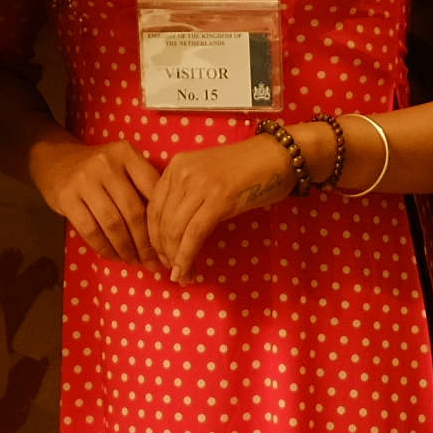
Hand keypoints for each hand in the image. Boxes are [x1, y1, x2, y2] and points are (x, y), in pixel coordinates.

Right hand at [32, 138, 161, 266]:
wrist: (56, 161)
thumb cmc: (99, 170)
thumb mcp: (123, 167)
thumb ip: (142, 187)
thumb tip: (165, 230)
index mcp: (127, 154)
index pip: (152, 192)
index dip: (162, 222)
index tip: (167, 244)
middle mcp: (107, 164)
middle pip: (133, 211)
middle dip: (146, 244)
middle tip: (152, 262)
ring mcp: (84, 180)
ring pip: (113, 224)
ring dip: (126, 249)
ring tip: (134, 261)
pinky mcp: (66, 197)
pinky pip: (90, 231)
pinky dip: (105, 248)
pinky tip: (114, 256)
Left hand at [144, 134, 297, 278]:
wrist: (279, 156)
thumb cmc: (247, 169)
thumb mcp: (206, 177)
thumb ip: (187, 196)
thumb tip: (172, 233)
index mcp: (176, 165)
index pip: (152, 208)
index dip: (152, 238)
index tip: (161, 256)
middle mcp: (182, 172)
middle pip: (160, 221)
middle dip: (163, 252)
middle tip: (172, 270)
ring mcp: (200, 184)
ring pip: (174, 230)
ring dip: (175, 258)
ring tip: (182, 275)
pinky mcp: (218, 199)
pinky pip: (194, 234)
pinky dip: (187, 257)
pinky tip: (187, 271)